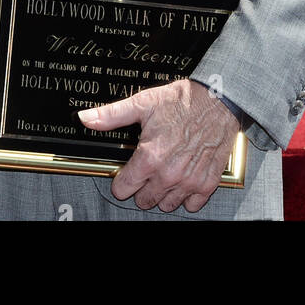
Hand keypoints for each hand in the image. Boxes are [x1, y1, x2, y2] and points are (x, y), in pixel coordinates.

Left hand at [78, 78, 240, 213]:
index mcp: (150, 157)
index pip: (123, 189)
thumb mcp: (144, 103)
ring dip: (164, 193)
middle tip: (150, 169)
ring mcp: (189, 180)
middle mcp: (168, 174)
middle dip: (143, 187)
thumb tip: (86, 118)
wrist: (219, 98)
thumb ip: (112, 115)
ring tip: (167, 173)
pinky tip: (185, 178)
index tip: (128, 171)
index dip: (122, 179)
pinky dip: (188, 196)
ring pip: (167, 205)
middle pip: (144, 200)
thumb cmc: (184, 100)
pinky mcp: (207, 182)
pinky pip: (192, 204)